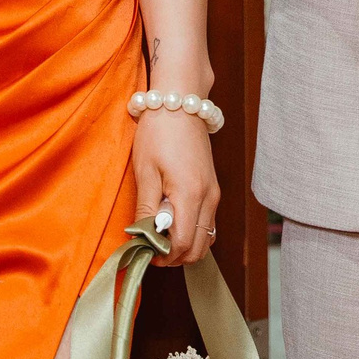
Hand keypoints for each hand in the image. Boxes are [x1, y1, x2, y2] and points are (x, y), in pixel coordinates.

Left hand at [133, 104, 220, 266]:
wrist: (180, 103)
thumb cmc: (159, 132)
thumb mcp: (145, 172)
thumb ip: (147, 209)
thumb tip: (144, 238)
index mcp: (191, 195)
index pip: (183, 244)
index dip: (163, 256)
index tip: (144, 252)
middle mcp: (209, 198)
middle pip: (199, 248)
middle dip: (174, 256)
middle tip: (150, 246)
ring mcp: (214, 193)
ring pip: (205, 237)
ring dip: (184, 244)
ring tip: (158, 233)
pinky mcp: (213, 188)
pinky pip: (207, 222)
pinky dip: (192, 231)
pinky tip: (171, 220)